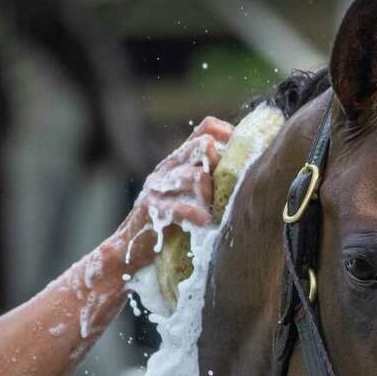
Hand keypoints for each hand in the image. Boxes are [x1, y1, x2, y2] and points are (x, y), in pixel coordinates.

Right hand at [114, 117, 233, 268]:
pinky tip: (207, 223)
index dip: (229, 134)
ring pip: (195, 175)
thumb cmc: (168, 222)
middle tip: (235, 182)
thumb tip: (247, 174)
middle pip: (203, 145)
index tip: (246, 153)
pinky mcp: (152, 210)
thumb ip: (210, 179)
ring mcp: (159, 187)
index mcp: (180, 159)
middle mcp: (169, 167)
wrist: (129, 247)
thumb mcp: (189, 194)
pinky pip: (178, 208)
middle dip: (223, 161)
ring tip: (220, 208)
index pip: (206, 128)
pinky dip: (196, 216)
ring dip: (213, 192)